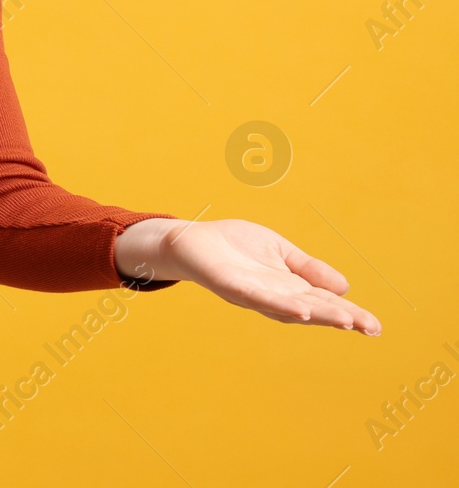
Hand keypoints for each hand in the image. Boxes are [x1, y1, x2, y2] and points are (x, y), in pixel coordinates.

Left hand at [118, 217, 381, 335]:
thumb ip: (308, 269)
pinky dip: (278, 304)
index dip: (349, 314)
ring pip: (288, 308)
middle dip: (340, 318)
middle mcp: (272, 297)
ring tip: (344, 320)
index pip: (323, 303)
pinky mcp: (230, 285)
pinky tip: (298, 310)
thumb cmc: (235, 246)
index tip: (375, 326)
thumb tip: (345, 288)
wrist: (191, 240)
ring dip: (316, 315)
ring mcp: (252, 293)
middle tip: (370, 327)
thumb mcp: (280, 252)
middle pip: (311, 310)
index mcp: (287, 288)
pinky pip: (256, 297)